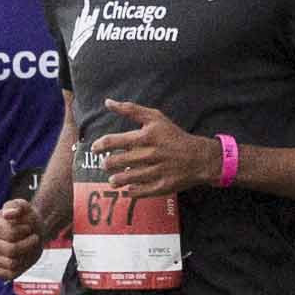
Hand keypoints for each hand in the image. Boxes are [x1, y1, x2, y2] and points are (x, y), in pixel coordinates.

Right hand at [0, 191, 42, 279]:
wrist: (30, 230)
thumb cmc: (25, 217)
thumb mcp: (24, 206)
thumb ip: (17, 206)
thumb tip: (8, 214)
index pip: (10, 233)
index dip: (25, 231)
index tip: (27, 227)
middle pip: (11, 250)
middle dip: (28, 244)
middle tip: (33, 238)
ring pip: (11, 263)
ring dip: (26, 256)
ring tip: (28, 247)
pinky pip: (9, 274)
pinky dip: (21, 268)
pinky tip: (22, 258)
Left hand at [85, 97, 201, 196]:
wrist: (199, 157)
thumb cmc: (173, 136)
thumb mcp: (155, 117)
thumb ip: (130, 109)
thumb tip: (107, 102)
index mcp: (146, 137)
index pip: (114, 141)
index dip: (99, 145)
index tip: (95, 148)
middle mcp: (149, 154)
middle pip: (116, 162)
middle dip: (106, 164)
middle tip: (106, 164)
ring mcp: (155, 172)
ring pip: (124, 179)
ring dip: (115, 179)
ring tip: (114, 179)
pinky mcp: (160, 187)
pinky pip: (138, 192)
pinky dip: (129, 191)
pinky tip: (128, 188)